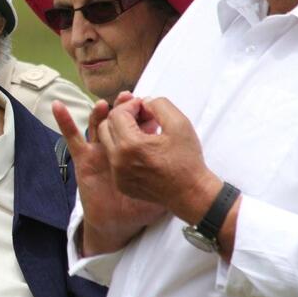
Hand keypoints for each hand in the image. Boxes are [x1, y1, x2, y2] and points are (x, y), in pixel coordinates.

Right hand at [53, 96, 165, 255]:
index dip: (141, 111)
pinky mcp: (85, 158)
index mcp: (138, 146)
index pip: (136, 120)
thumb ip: (174, 164)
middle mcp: (117, 146)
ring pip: (98, 123)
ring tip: (106, 105)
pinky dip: (64, 121)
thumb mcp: (169, 177)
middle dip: (123, 107)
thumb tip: (173, 141)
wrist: (124, 221)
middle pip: (117, 118)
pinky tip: (58, 106)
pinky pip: (73, 138)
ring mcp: (99, 150)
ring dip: (101, 110)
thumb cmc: (148, 203)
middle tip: (130, 100)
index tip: (148, 108)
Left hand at [99, 97, 221, 223]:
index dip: (130, 105)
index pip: (117, 114)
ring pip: (107, 143)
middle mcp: (119, 161)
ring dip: (120, 132)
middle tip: (140, 116)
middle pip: (106, 126)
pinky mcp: (120, 183)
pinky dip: (123, 149)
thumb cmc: (187, 160)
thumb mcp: (179, 123)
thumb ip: (159, 105)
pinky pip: (113, 159)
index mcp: (130, 145)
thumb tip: (144, 102)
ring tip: (142, 131)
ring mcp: (118, 174)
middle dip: (121, 117)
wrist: (191, 194)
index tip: (145, 107)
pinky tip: (142, 149)